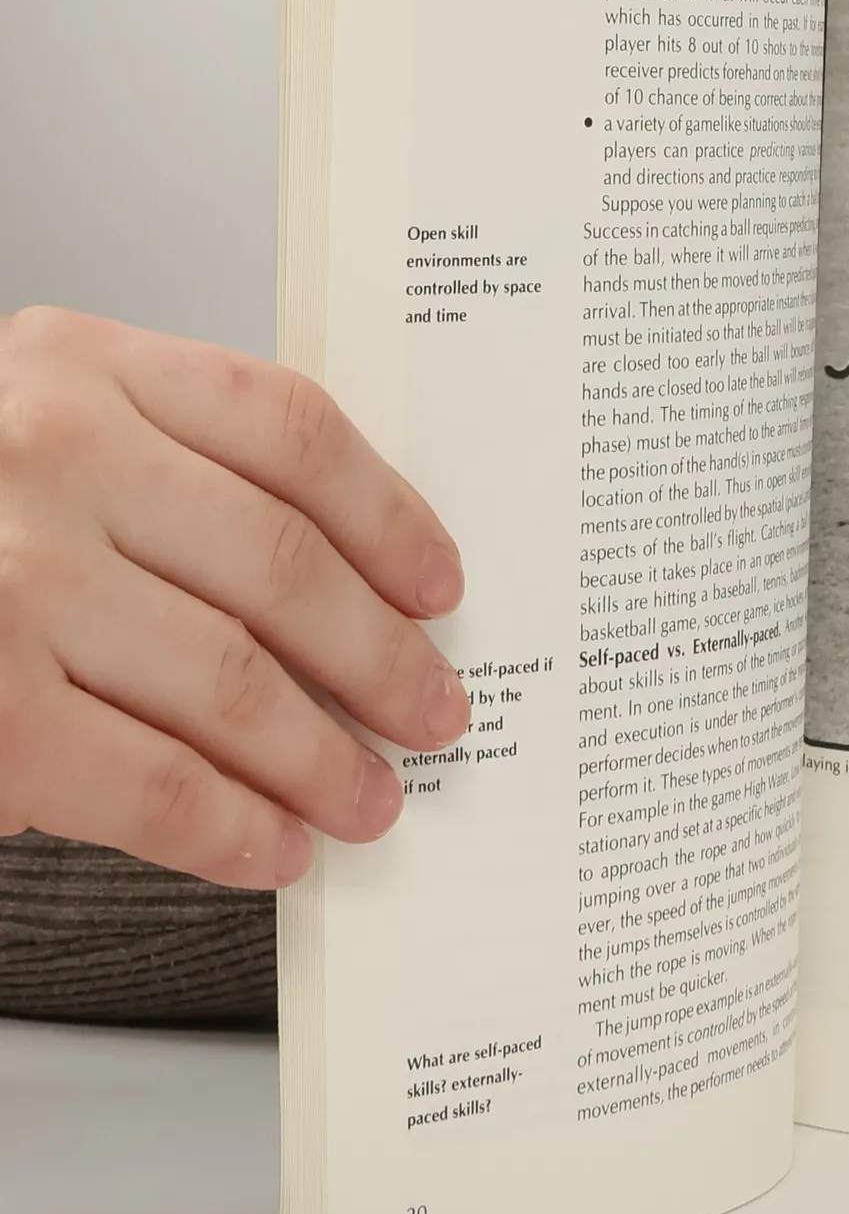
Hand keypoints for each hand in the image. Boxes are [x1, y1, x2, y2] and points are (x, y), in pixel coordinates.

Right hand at [0, 309, 468, 888]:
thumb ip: (167, 464)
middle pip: (283, 566)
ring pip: (236, 684)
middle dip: (382, 659)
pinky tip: (276, 847)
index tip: (440, 587)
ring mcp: (9, 585)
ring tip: (372, 797)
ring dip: (327, 759)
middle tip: (436, 712)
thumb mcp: (32, 429)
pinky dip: (234, 826)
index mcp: (77, 366)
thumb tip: (358, 577)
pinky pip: (154, 783)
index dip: (391, 518)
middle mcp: (45, 456)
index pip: (294, 432)